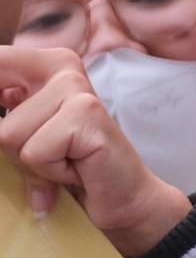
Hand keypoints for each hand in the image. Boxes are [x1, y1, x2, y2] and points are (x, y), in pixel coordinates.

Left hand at [0, 47, 188, 256]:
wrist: (122, 196)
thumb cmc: (67, 165)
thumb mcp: (21, 134)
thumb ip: (1, 116)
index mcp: (44, 62)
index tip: (11, 108)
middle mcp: (62, 66)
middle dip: (9, 140)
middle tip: (42, 150)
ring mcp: (76, 87)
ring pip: (8, 135)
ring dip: (30, 161)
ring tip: (63, 161)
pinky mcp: (86, 113)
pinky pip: (33, 152)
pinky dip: (49, 172)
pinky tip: (76, 169)